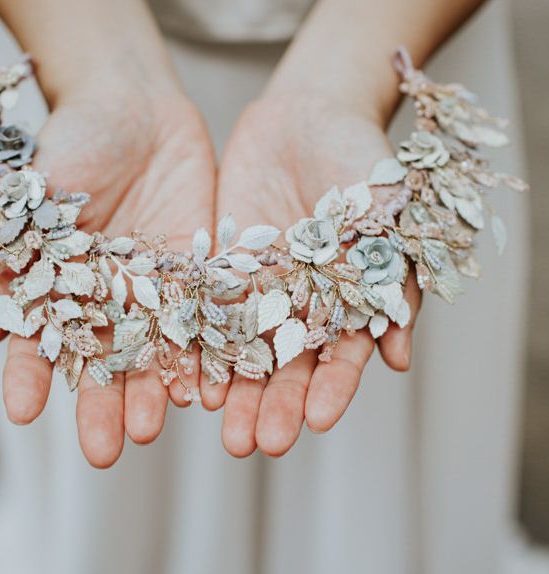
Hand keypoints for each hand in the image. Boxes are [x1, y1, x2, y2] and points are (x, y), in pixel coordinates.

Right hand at [0, 82, 215, 466]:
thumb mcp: (36, 197)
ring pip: (154, 356)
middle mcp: (109, 304)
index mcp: (63, 292)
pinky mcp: (199, 279)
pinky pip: (202, 324)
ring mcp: (155, 296)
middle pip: (103, 367)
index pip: (42, 345)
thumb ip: (17, 261)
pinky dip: (203, 356)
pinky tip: (205, 389)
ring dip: (153, 393)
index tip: (22, 414)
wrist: (133, 109)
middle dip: (102, 409)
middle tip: (103, 453)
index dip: (30, 379)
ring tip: (152, 428)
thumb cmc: (71, 147)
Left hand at [213, 95, 420, 456]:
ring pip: (242, 351)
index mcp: (345, 305)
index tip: (318, 421)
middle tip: (256, 444)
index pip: (339, 357)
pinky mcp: (218, 271)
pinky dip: (198, 345)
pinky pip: (205, 314)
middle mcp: (299, 308)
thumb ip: (390, 282)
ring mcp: (257, 293)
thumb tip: (399, 359)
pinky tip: (186, 378)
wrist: (309, 116)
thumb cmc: (361, 162)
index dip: (331, 389)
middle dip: (272, 405)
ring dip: (231, 391)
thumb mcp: (385, 215)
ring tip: (218, 428)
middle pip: (285, 367)